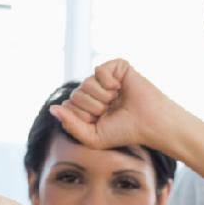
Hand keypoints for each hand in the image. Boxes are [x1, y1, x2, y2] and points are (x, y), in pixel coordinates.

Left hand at [51, 60, 179, 154]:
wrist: (149, 123)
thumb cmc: (124, 132)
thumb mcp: (93, 137)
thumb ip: (71, 125)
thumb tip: (53, 108)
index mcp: (87, 107)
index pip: (68, 106)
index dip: (83, 117)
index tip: (100, 122)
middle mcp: (94, 91)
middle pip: (76, 95)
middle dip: (93, 108)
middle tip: (111, 111)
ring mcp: (105, 78)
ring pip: (86, 83)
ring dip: (103, 97)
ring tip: (117, 100)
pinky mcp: (116, 67)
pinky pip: (99, 70)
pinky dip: (109, 83)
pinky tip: (120, 88)